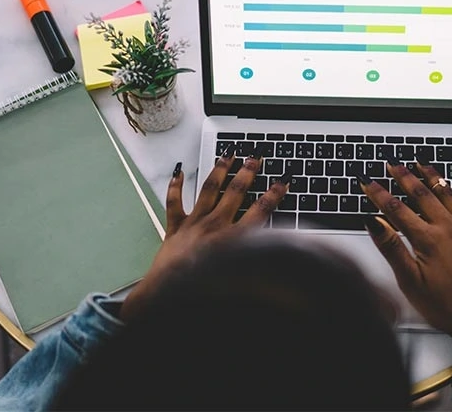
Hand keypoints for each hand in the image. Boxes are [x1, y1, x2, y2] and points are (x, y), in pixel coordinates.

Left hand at [120, 148, 288, 320]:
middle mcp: (214, 227)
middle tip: (255, 158)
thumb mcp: (239, 281)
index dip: (274, 195)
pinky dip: (175, 186)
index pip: (260, 211)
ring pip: (208, 190)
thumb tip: (270, 251)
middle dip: (248, 173)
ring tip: (228, 155)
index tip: (283, 181)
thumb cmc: (204, 292)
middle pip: (235, 193)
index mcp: (233, 241)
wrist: (168, 296)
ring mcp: (194, 225)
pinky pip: (174, 202)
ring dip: (220, 171)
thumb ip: (254, 259)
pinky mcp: (175, 228)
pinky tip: (178, 172)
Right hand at [359, 160, 451, 388]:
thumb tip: (374, 222)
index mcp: (428, 240)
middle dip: (404, 176)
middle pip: (422, 194)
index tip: (367, 183)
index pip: (397, 209)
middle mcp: (449, 229)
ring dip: (432, 177)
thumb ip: (392, 248)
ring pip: (448, 195)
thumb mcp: (410, 282)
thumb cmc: (446, 308)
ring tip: (421, 163)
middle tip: (392, 164)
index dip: (379, 194)